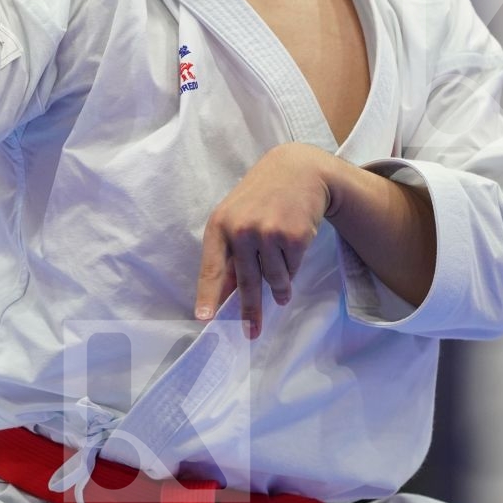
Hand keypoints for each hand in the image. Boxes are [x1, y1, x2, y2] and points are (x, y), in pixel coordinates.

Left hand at [194, 143, 332, 339]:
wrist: (298, 171)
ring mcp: (268, 233)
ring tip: (282, 288)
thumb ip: (230, 252)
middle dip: (250, 311)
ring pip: (274, 280)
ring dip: (280, 288)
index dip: (208, 295)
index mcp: (220, 225)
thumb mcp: (237, 216)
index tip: (204, 319)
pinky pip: (292, 269)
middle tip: (251, 332)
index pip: (211, 267)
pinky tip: (293, 249)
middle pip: (246, 282)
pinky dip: (293, 268)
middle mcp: (241, 230)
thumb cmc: (262, 196)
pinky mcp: (294, 237)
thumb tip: (224, 294)